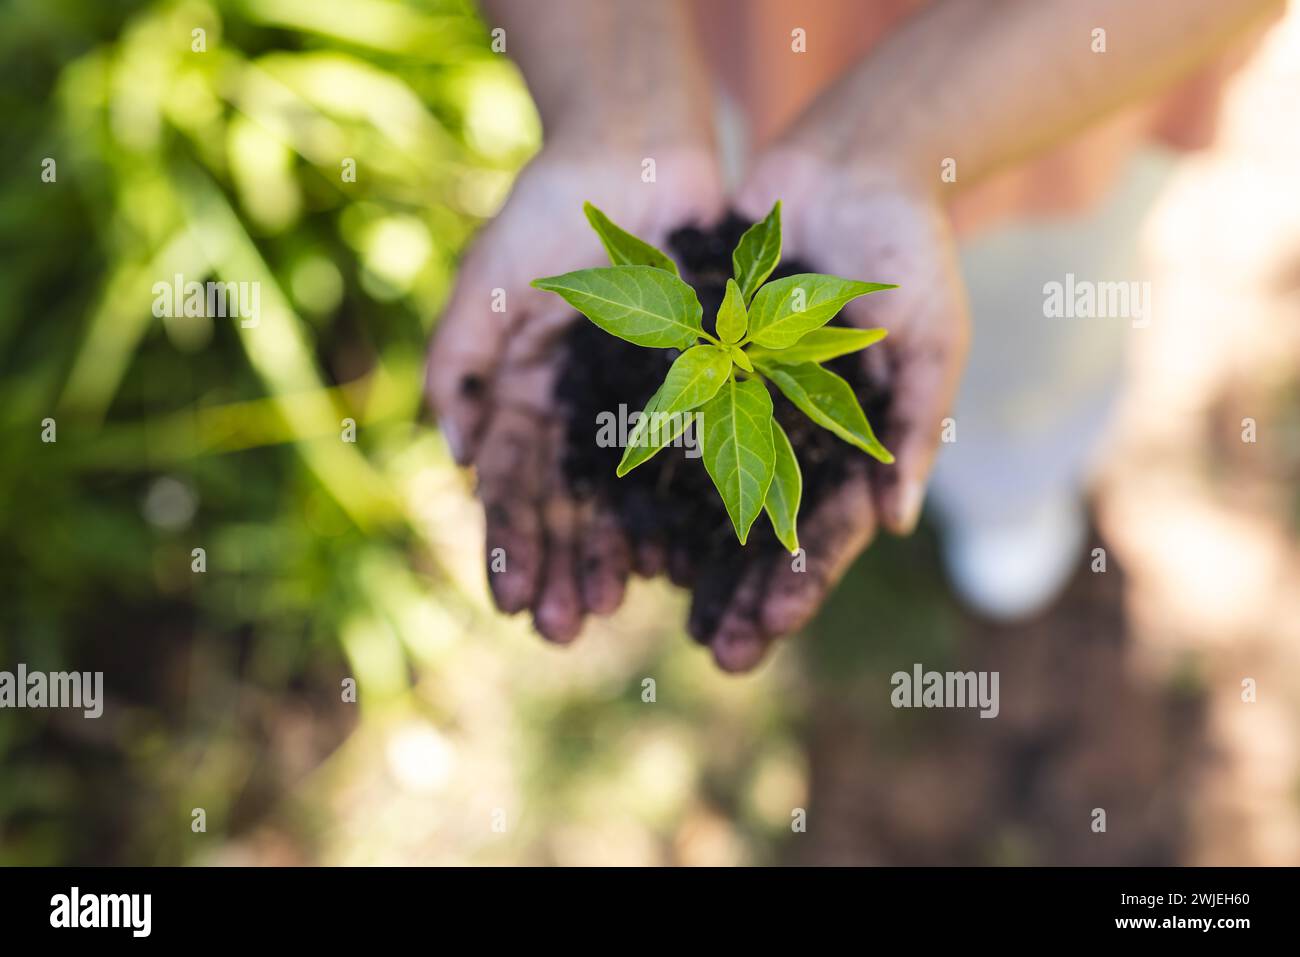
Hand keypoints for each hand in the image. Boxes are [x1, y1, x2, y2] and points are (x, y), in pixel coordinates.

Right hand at [426, 143, 722, 641]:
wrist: (641, 155)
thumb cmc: (552, 210)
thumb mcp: (489, 279)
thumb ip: (460, 357)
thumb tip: (455, 452)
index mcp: (523, 391)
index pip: (509, 482)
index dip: (507, 542)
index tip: (507, 602)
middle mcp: (577, 410)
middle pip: (563, 505)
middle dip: (556, 567)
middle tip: (558, 632)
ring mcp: (637, 403)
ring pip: (621, 496)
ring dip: (608, 555)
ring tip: (606, 610)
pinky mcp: (697, 387)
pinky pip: (685, 460)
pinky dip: (675, 508)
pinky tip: (670, 558)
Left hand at [696, 148, 969, 670]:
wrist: (848, 168)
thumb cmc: (909, 250)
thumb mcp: (929, 338)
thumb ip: (917, 422)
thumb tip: (897, 521)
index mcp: (853, 442)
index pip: (826, 530)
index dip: (799, 584)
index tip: (767, 633)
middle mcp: (793, 433)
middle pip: (762, 529)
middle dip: (741, 592)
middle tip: (715, 655)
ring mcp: (743, 400)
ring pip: (706, 490)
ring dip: (685, 550)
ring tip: (652, 603)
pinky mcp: (699, 359)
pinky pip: (667, 422)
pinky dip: (645, 469)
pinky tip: (618, 518)